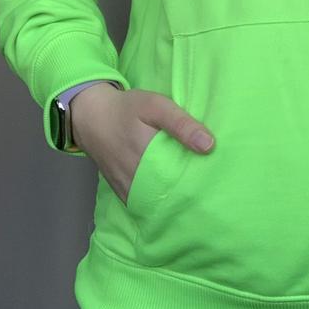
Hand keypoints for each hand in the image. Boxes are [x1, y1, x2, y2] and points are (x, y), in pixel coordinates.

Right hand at [70, 84, 215, 205]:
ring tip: (196, 194)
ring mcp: (127, 189)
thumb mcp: (155, 106)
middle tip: (210, 190)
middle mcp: (136, 179)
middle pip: (170, 194)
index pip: (181, 179)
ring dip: (174, 200)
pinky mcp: (122, 192)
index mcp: (147, 156)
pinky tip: (173, 196)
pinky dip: (158, 202)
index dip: (199, 182)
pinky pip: (143, 203)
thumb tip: (209, 145)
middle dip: (190, 193)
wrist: (91, 116)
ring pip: (157, 203)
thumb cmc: (126, 108)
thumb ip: (181, 124)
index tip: (216, 180)